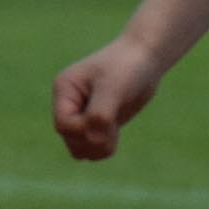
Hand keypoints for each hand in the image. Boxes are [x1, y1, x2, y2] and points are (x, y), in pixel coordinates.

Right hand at [50, 41, 166, 161]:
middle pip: (69, 139)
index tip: (106, 120)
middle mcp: (69, 104)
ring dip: (97, 147)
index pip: (62, 124)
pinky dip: (104, 147)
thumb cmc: (127, 67)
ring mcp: (82, 115)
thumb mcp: (113, 87)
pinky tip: (116, 131)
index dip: (82, 130)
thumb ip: (100, 114)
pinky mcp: (96, 124)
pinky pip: (92, 148)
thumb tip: (92, 139)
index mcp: (65, 89)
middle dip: (91, 140)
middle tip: (113, 126)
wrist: (145, 59)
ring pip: (79, 148)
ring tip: (114, 130)